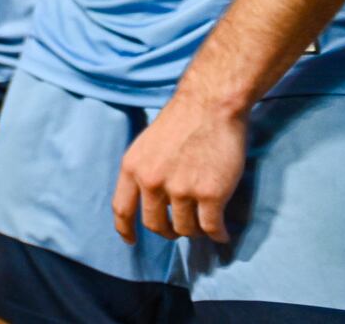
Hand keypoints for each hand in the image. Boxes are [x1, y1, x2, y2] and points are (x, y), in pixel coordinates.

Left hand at [111, 96, 245, 243]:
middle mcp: (151, 182)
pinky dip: (217, 235)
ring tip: (204, 223)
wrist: (211, 104)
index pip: (122, 209)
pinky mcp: (210, 194)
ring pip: (185, 228)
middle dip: (168, 231)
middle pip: (155, 225)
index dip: (125, 229)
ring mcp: (180, 190)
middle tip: (180, 229)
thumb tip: (151, 203)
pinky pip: (211, 228)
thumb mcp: (147, 144)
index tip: (131, 241)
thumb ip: (144, 172)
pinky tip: (222, 233)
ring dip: (195, 230)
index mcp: (132, 167)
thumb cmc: (182, 120)